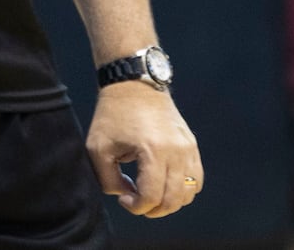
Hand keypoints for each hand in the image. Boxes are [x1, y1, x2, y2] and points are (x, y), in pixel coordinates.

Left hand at [86, 85, 201, 218]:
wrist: (133, 84)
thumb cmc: (112, 115)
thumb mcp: (98, 148)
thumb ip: (109, 180)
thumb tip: (128, 195)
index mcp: (152, 150)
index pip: (152, 197)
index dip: (136, 207)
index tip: (123, 198)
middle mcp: (176, 151)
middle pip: (173, 200)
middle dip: (152, 210)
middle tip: (135, 201)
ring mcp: (187, 148)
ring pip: (188, 193)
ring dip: (169, 202)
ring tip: (149, 193)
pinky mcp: (191, 145)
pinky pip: (195, 180)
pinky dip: (182, 190)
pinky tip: (164, 184)